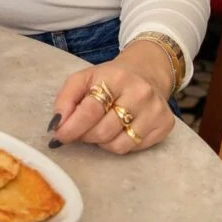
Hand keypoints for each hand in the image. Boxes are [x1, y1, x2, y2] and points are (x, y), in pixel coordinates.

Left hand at [49, 43, 176, 153]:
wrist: (146, 73)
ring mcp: (155, 111)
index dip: (71, 127)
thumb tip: (56, 125)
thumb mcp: (82, 79)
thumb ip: (65, 99)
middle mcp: (140, 93)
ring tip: (96, 130)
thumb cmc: (108, 79)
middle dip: (84, 136)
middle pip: (103, 130)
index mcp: (115, 78)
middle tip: (77, 132)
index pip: (90, 110)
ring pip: (118, 144)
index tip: (58, 136)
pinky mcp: (165, 125)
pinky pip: (134, 148)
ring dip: (100, 142)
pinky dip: (118, 144)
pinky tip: (115, 131)